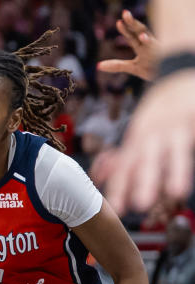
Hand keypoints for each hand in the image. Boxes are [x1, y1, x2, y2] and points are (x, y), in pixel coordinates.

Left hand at [96, 9, 159, 80]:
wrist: (168, 78)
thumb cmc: (152, 70)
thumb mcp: (132, 68)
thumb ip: (116, 65)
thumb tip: (98, 66)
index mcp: (141, 46)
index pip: (132, 36)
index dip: (125, 29)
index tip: (118, 22)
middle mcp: (148, 45)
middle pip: (140, 31)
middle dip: (132, 22)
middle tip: (125, 12)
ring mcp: (155, 49)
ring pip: (147, 36)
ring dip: (139, 29)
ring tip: (130, 21)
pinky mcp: (161, 54)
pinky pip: (155, 47)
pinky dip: (149, 42)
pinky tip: (143, 37)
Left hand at [104, 70, 194, 211]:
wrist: (176, 74)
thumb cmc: (155, 113)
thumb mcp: (135, 133)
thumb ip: (120, 157)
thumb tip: (98, 178)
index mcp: (136, 139)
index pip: (125, 166)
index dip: (120, 187)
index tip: (116, 209)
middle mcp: (153, 134)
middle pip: (147, 159)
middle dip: (143, 182)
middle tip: (140, 206)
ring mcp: (176, 126)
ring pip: (175, 151)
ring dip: (175, 172)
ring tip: (176, 194)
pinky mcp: (193, 119)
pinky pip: (192, 141)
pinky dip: (193, 150)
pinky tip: (193, 177)